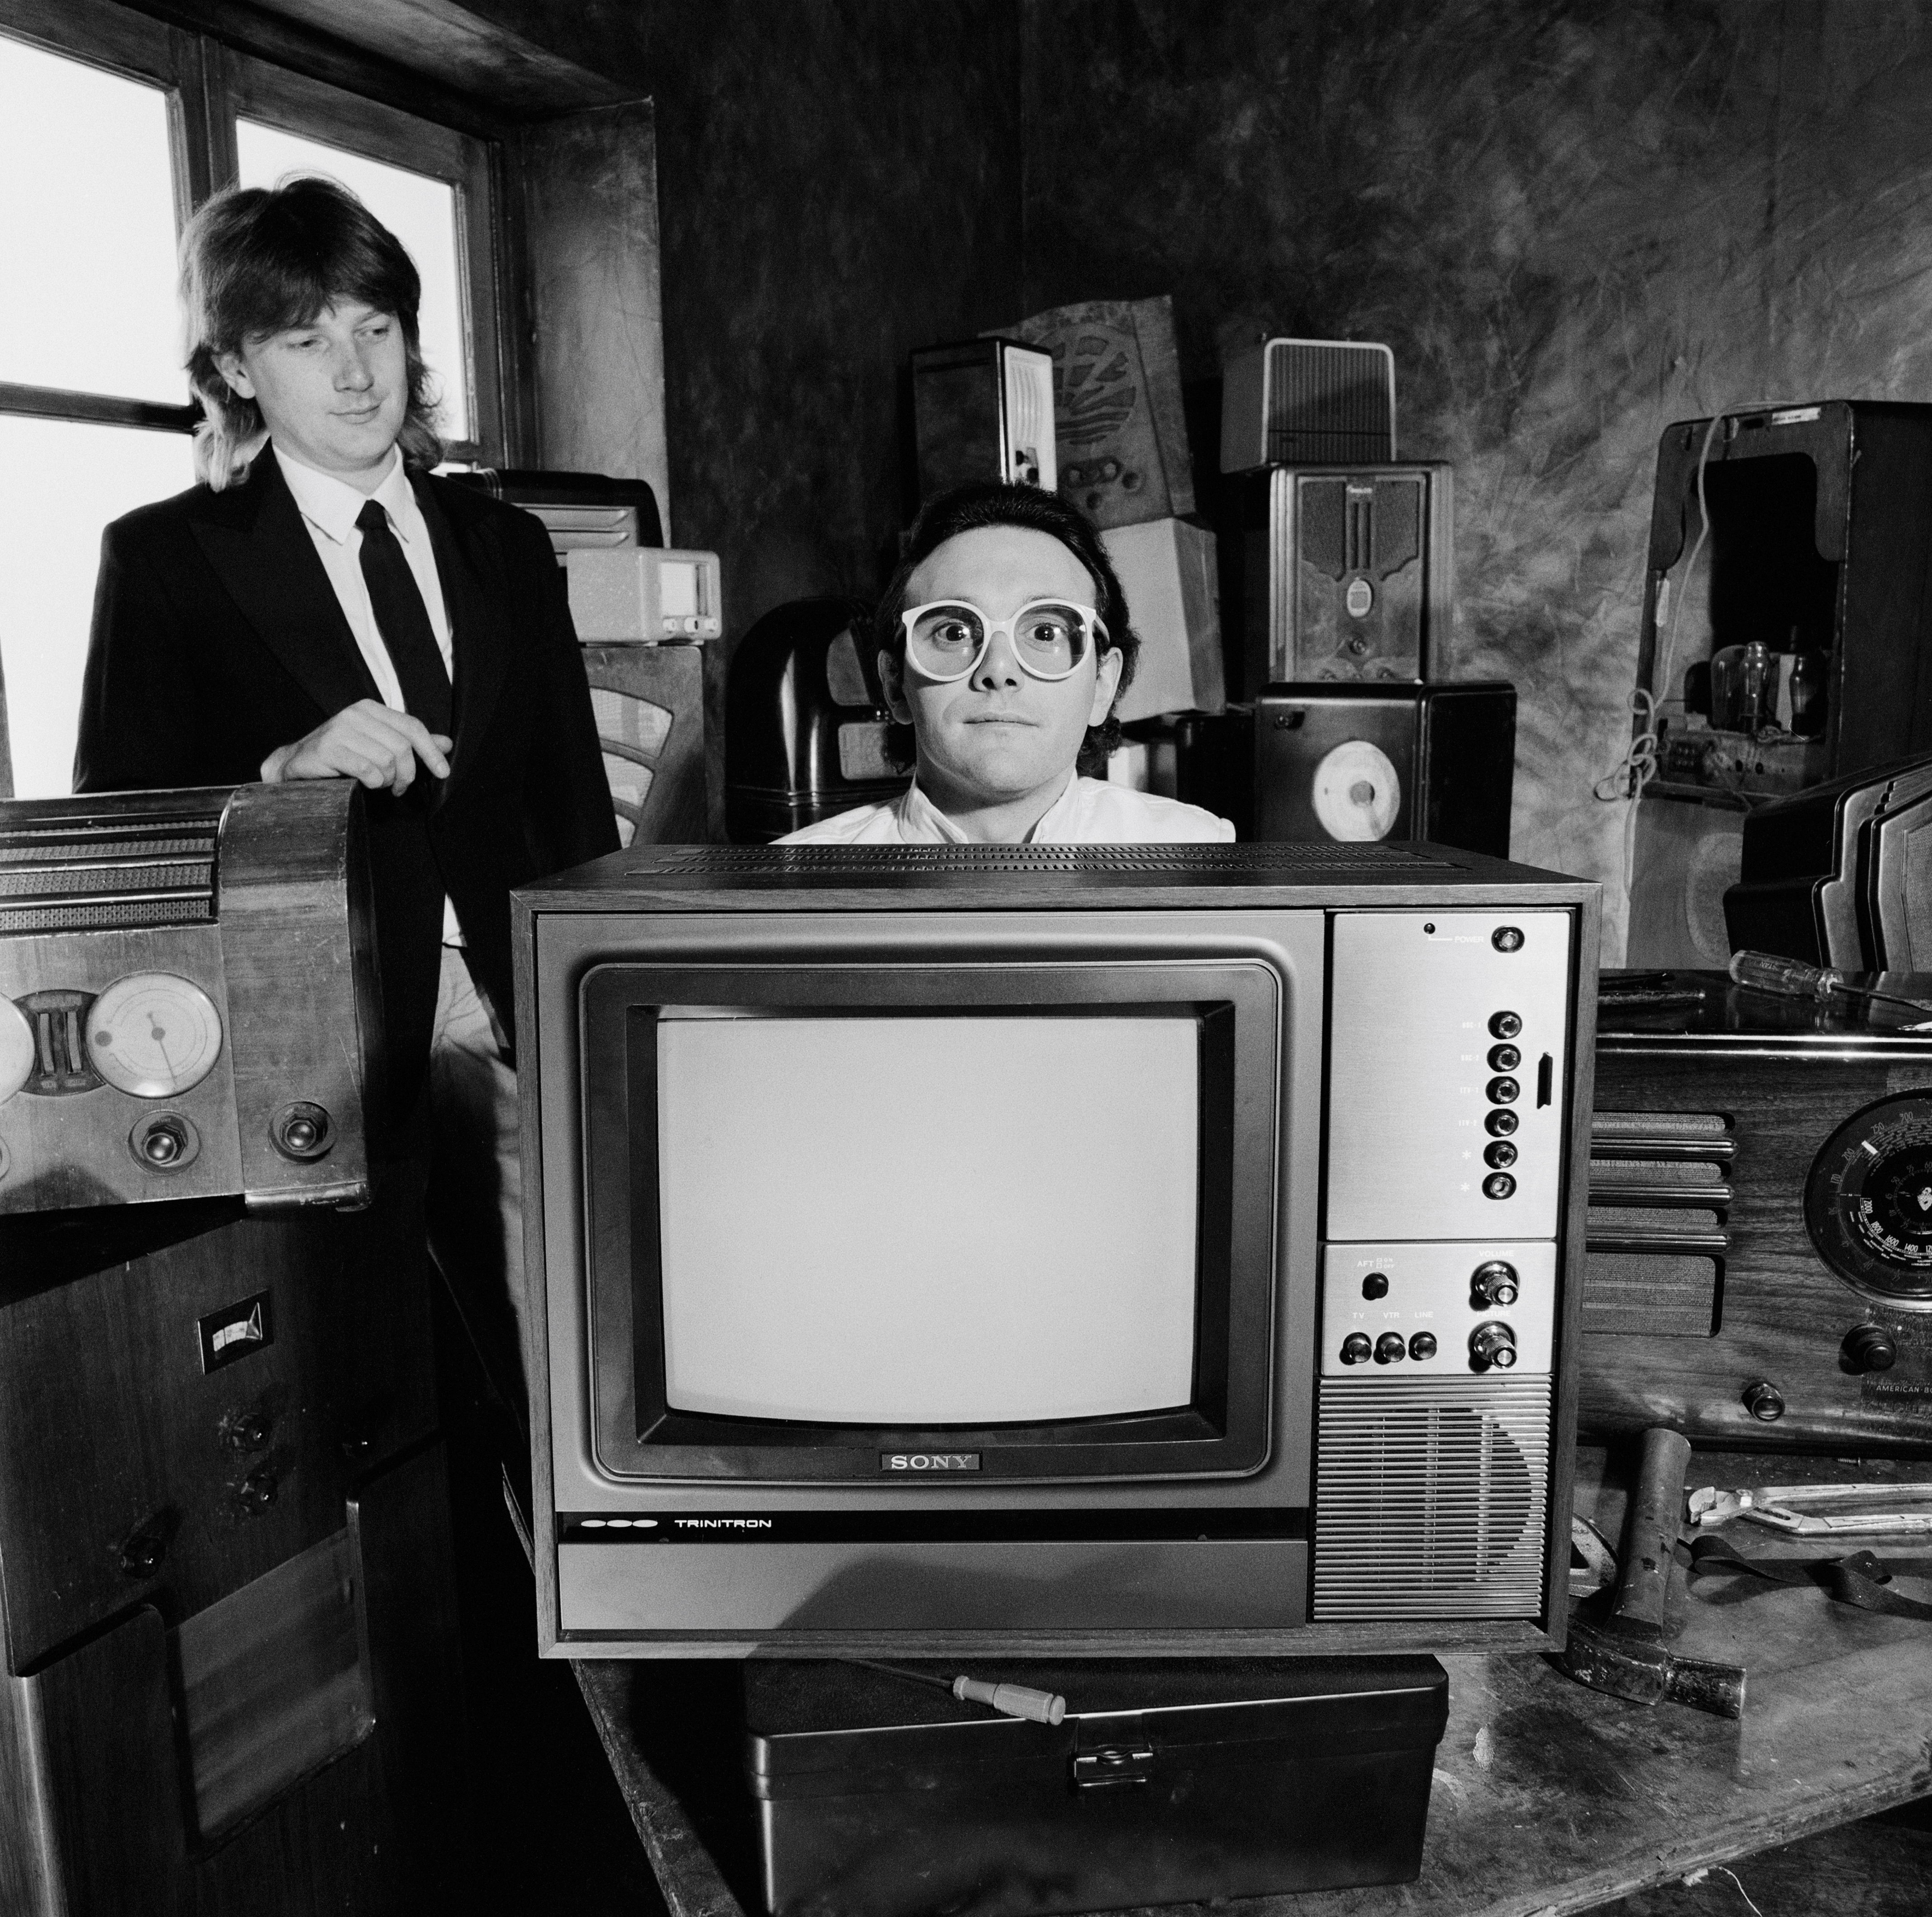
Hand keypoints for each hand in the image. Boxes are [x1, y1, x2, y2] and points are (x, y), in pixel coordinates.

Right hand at [262, 699, 452, 795]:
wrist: (296, 762)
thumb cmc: (341, 755)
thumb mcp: (378, 744)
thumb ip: (411, 742)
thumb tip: (446, 743)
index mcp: (370, 709)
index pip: (412, 727)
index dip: (431, 751)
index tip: (443, 772)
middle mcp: (356, 714)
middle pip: (403, 747)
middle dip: (407, 774)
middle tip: (399, 787)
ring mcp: (340, 730)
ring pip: (387, 760)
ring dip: (387, 780)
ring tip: (378, 784)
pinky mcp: (328, 749)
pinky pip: (368, 771)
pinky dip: (372, 782)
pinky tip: (365, 783)